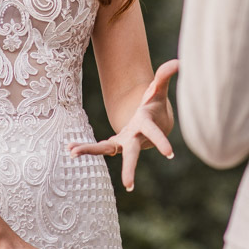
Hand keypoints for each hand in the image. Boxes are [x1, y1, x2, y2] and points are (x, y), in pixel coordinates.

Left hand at [68, 59, 177, 190]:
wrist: (153, 124)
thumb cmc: (155, 105)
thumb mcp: (159, 89)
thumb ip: (165, 76)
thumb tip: (178, 62)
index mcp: (147, 125)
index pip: (155, 133)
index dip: (162, 141)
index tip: (170, 154)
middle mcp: (136, 138)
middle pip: (133, 154)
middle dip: (130, 168)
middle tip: (128, 185)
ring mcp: (125, 142)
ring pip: (107, 149)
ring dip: (90, 150)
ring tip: (72, 152)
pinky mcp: (116, 143)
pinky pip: (99, 146)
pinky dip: (85, 147)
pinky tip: (70, 148)